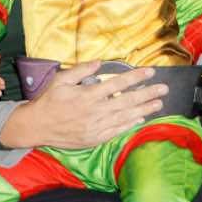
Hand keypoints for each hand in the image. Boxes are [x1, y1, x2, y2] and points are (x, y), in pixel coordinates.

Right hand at [0, 61, 166, 150]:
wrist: (37, 126)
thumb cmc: (48, 101)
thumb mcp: (60, 80)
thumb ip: (81, 71)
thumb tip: (99, 63)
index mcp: (88, 95)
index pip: (118, 83)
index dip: (136, 77)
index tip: (150, 72)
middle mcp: (95, 111)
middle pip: (127, 101)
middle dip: (148, 94)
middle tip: (164, 89)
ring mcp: (96, 126)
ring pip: (126, 117)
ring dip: (144, 109)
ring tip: (158, 103)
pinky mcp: (95, 138)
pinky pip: (117, 130)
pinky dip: (130, 124)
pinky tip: (140, 118)